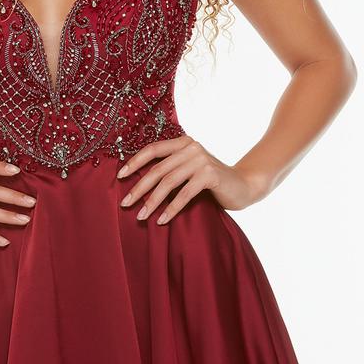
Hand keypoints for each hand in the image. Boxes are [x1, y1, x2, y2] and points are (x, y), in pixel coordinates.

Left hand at [116, 135, 266, 223]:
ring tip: (141, 216)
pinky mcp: (210, 174)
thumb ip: (171, 169)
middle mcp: (191, 147)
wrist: (244, 186)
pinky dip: (171, 208)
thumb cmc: (211, 182)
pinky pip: (184, 193)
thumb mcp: (189, 170)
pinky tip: (162, 220)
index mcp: (183, 143)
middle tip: (125, 203)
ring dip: (152, 201)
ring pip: (168, 182)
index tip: (120, 177)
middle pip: (158, 169)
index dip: (135, 162)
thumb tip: (138, 183)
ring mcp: (201, 159)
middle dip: (139, 188)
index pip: (153, 149)